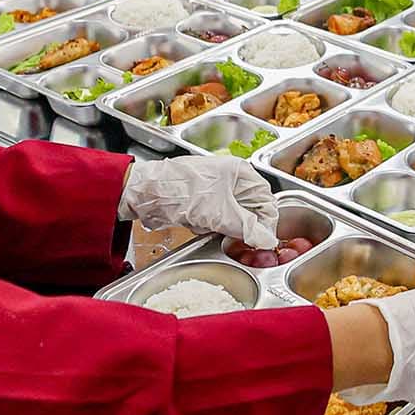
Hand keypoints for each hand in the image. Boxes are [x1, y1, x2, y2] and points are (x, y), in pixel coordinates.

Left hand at [119, 152, 278, 248]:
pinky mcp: (201, 204)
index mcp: (240, 173)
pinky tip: (194, 224)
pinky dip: (206, 227)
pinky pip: (214, 222)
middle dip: (239, 226)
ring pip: (231, 219)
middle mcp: (230, 180)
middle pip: (249, 211)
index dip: (266, 222)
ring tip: (205, 225)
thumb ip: (248, 229)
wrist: (147, 195)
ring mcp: (215, 192)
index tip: (262, 240)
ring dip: (220, 228)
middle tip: (231, 236)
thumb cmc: (183, 192)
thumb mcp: (221, 214)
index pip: (266, 200)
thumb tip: (267, 240)